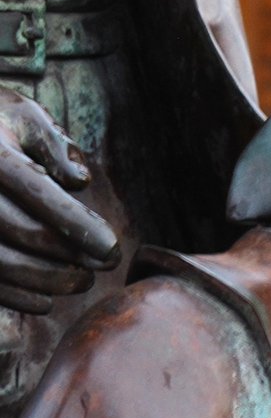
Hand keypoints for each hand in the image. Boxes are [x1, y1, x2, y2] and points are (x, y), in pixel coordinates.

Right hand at [0, 86, 118, 313]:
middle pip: (21, 233)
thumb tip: (81, 182)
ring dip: (46, 280)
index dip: (77, 225)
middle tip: (105, 266)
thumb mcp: (26, 116)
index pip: (38, 195)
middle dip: (68, 256)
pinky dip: (14, 297)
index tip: (111, 247)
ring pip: (0, 262)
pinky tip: (45, 301)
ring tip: (83, 281)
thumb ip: (56, 145)